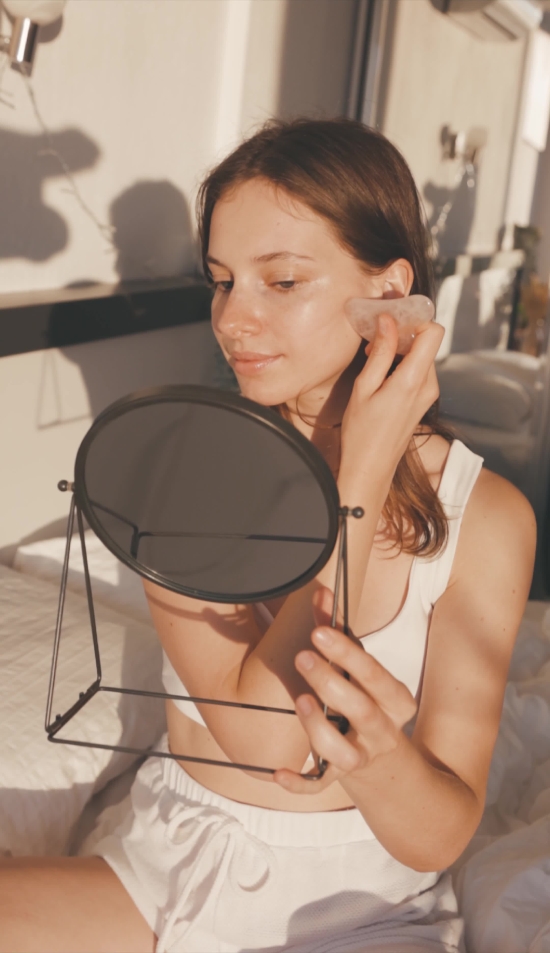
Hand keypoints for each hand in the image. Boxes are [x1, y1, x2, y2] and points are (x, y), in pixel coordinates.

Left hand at [273, 590, 416, 792]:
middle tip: (302, 657)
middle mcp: (383, 731)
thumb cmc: (369, 700)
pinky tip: (277, 772)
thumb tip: (321, 592)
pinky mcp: (340, 777)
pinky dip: (300, 782)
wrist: (388, 763)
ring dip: (320, 729)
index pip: (376, 675)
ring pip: (344, 753)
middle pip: (362, 710)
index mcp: (396, 699)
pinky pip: (320, 785)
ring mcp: (362, 757)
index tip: (318, 632)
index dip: (348, 654)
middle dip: (331, 683)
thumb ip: (339, 634)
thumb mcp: (362, 670)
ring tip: (301, 702)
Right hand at [339, 312, 443, 480]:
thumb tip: (388, 320)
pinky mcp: (424, 401)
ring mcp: (429, 394)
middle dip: (403, 332)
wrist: (370, 469)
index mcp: (413, 380)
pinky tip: (380, 374)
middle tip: (374, 340)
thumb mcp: (364, 388)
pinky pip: (419, 370)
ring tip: (373, 358)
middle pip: (427, 341)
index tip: (390, 320)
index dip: (414, 319)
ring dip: (401, 349)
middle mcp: (428, 385)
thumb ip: (380, 352)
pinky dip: (402, 363)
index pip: (433, 332)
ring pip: (423, 355)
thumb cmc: (361, 432)